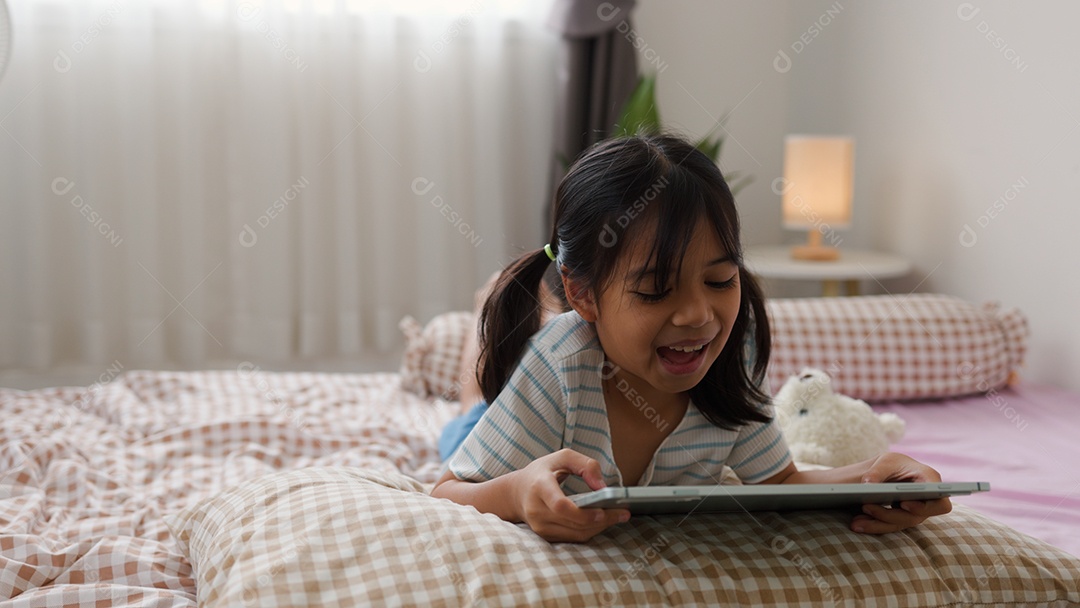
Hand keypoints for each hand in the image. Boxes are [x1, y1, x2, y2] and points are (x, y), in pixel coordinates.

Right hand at [514, 448, 629, 542]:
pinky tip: (602, 521)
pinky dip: (590, 530)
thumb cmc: (542, 472)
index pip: (560, 505)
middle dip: (602, 520)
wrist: (516, 493)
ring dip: (600, 527)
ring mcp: (540, 527)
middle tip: (624, 513)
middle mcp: (537, 510)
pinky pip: (573, 538)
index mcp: (539, 487)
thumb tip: (603, 488)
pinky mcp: (546, 536)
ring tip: (618, 516)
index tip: (603, 510)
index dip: (583, 512)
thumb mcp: (562, 457)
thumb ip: (585, 465)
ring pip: (576, 534)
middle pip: (574, 523)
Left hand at [851, 452, 952, 533]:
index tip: (904, 504)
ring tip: (856, 521)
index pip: (939, 503)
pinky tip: (857, 524)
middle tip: (866, 506)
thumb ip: (878, 471)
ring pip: (898, 524)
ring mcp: (914, 514)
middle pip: (913, 517)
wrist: (887, 474)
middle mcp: (926, 502)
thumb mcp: (886, 462)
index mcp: (930, 483)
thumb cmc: (893, 465)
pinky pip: (888, 527)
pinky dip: (872, 526)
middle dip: (889, 514)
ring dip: (876, 523)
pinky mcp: (901, 520)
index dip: (924, 507)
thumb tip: (868, 484)